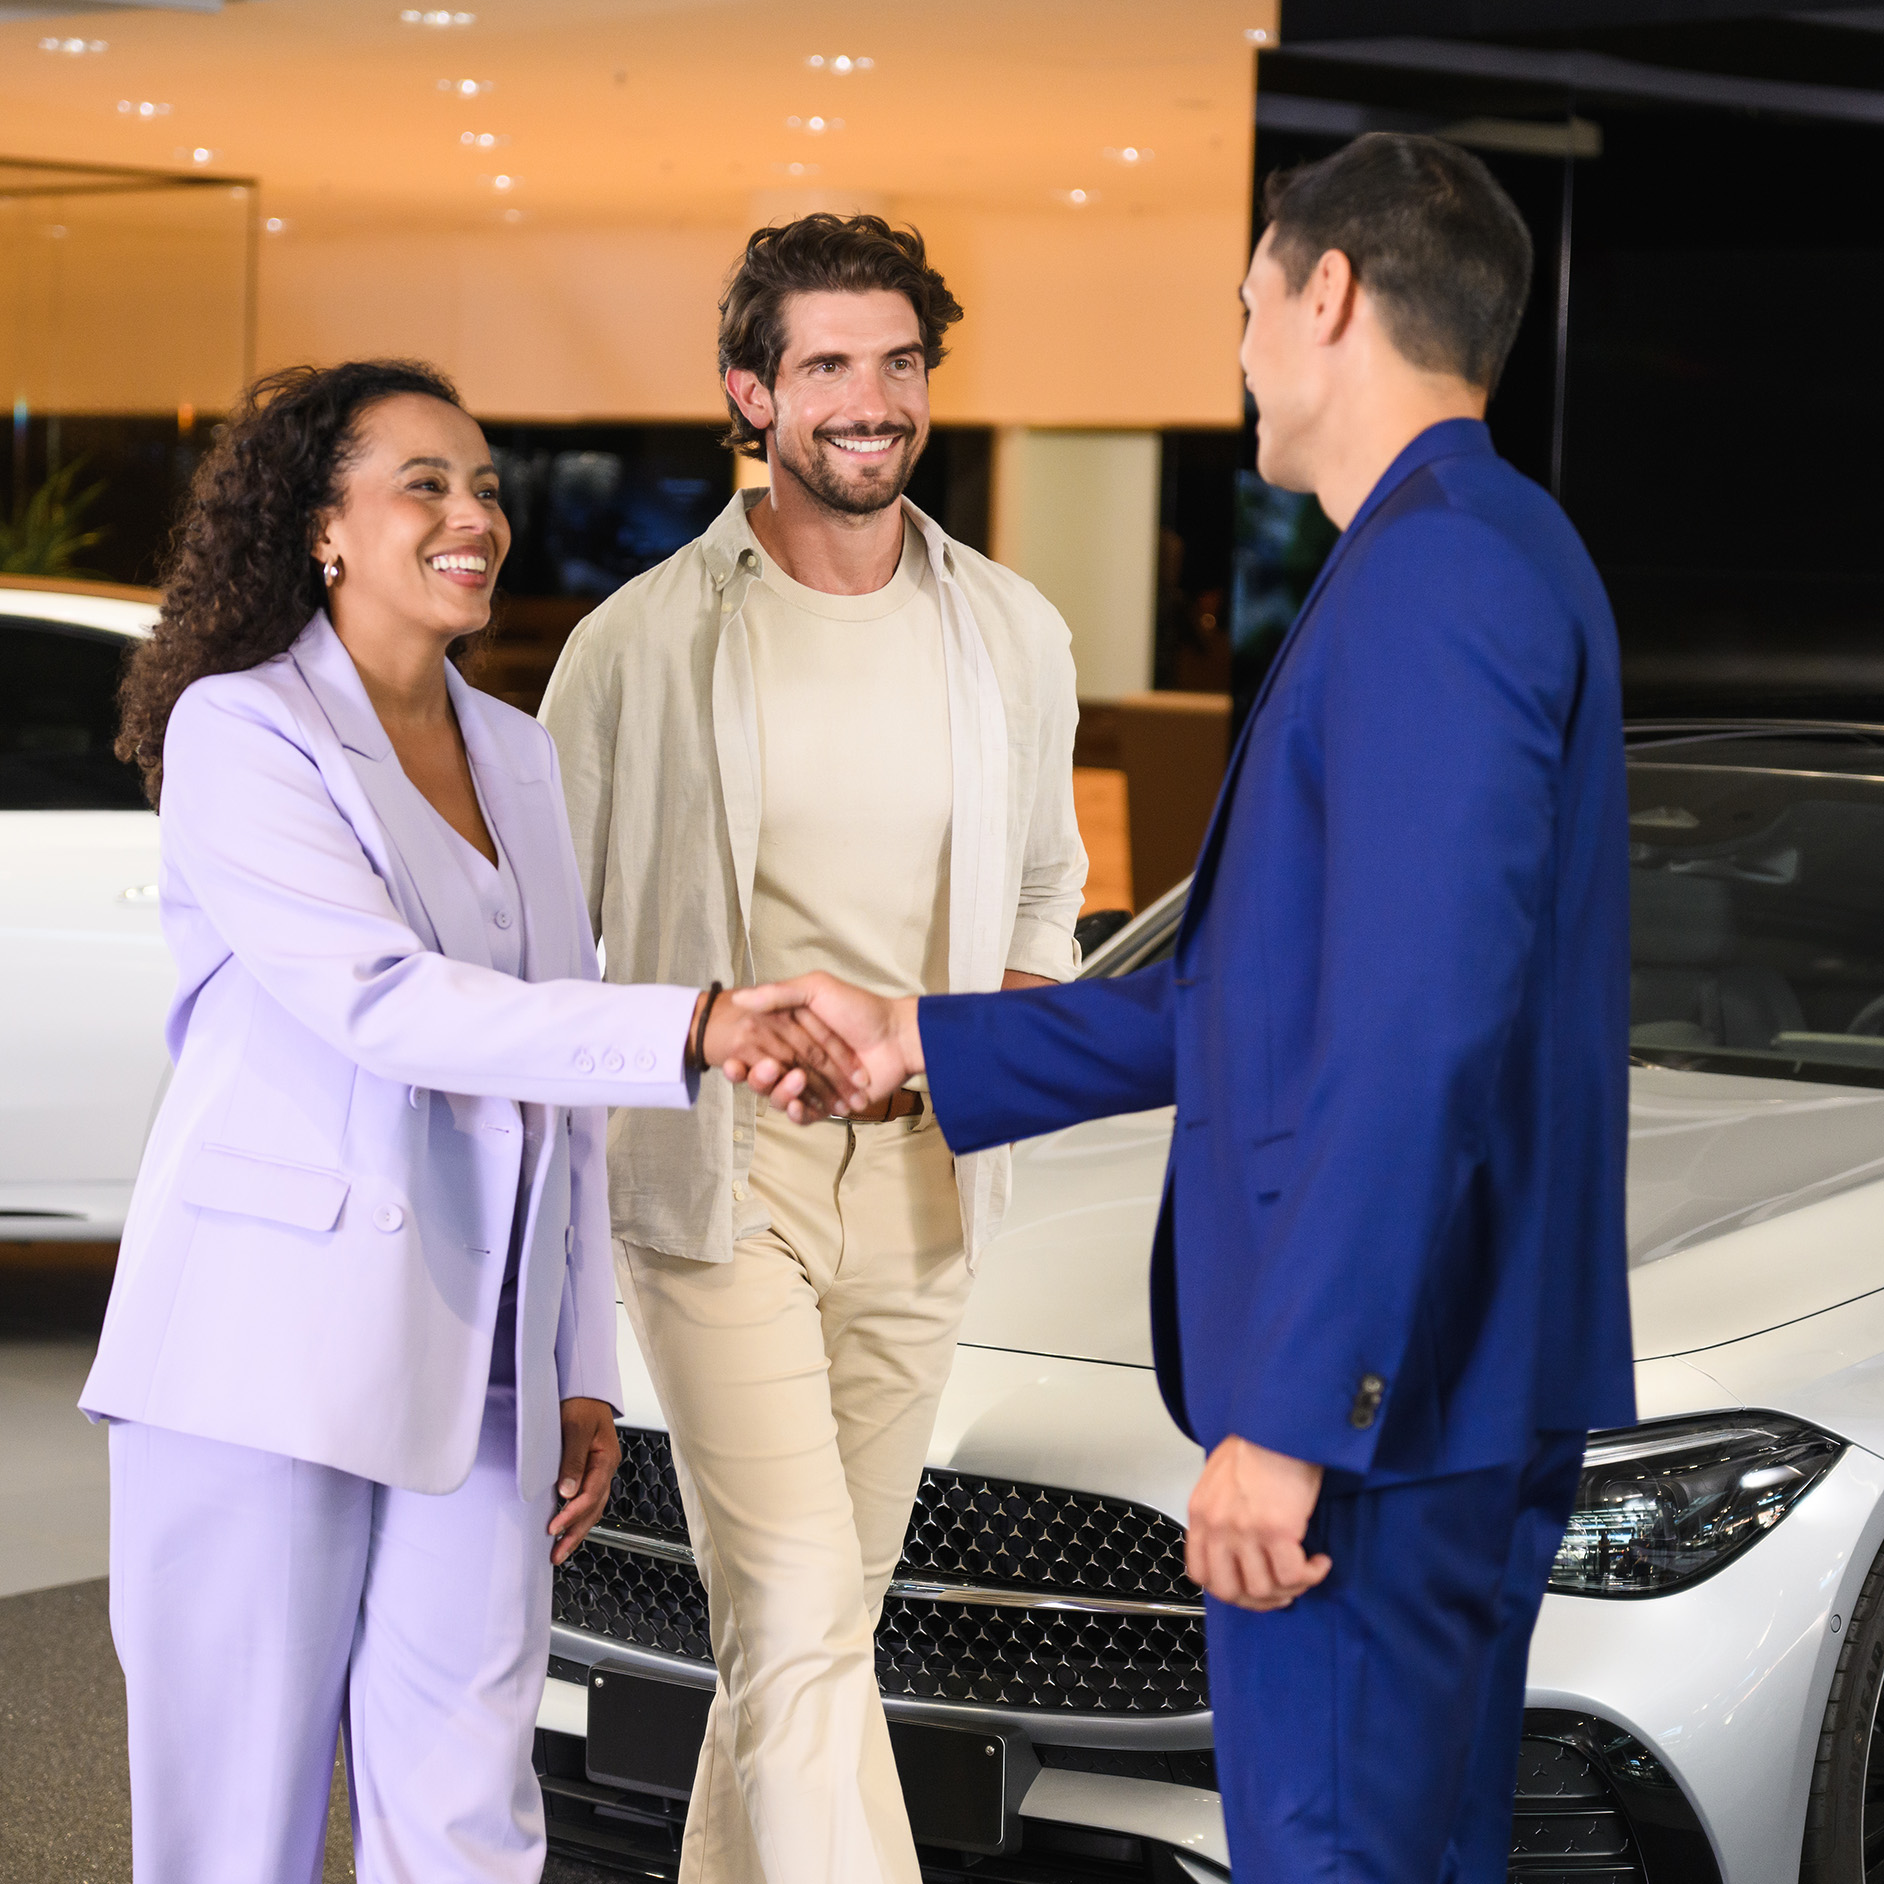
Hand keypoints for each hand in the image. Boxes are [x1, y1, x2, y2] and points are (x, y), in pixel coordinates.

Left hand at [550, 1397, 620, 1566]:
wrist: (584, 1387)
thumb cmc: (582, 1403)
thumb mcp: (576, 1427)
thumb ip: (572, 1460)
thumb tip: (567, 1493)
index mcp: (606, 1459)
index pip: (591, 1495)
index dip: (572, 1515)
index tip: (553, 1529)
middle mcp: (605, 1468)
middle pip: (594, 1509)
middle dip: (575, 1534)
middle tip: (556, 1554)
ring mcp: (598, 1470)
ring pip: (592, 1508)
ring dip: (576, 1529)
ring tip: (559, 1550)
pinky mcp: (588, 1469)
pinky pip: (586, 1499)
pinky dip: (576, 1516)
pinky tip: (565, 1527)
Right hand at [693, 989, 856, 1119]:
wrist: (897, 1037)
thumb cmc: (861, 1009)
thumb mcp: (818, 989)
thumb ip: (780, 994)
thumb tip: (740, 997)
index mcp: (789, 1035)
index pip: (754, 1051)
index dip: (739, 1059)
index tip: (729, 1061)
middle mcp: (796, 1060)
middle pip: (763, 1078)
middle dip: (758, 1078)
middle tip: (766, 1069)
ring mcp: (812, 1084)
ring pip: (780, 1098)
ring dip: (780, 1093)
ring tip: (794, 1080)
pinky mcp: (827, 1104)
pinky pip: (803, 1115)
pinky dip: (797, 1112)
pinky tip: (797, 1105)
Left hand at [1185, 1435, 1331, 1610]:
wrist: (1281, 1425)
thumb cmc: (1259, 1444)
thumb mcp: (1221, 1479)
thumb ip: (1221, 1513)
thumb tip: (1238, 1545)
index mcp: (1201, 1513)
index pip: (1201, 1573)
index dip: (1229, 1590)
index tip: (1250, 1588)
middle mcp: (1218, 1526)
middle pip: (1230, 1591)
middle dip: (1259, 1600)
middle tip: (1281, 1591)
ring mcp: (1245, 1531)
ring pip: (1263, 1589)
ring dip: (1290, 1589)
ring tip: (1305, 1572)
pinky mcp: (1276, 1531)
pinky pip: (1293, 1576)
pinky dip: (1310, 1576)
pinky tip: (1319, 1562)